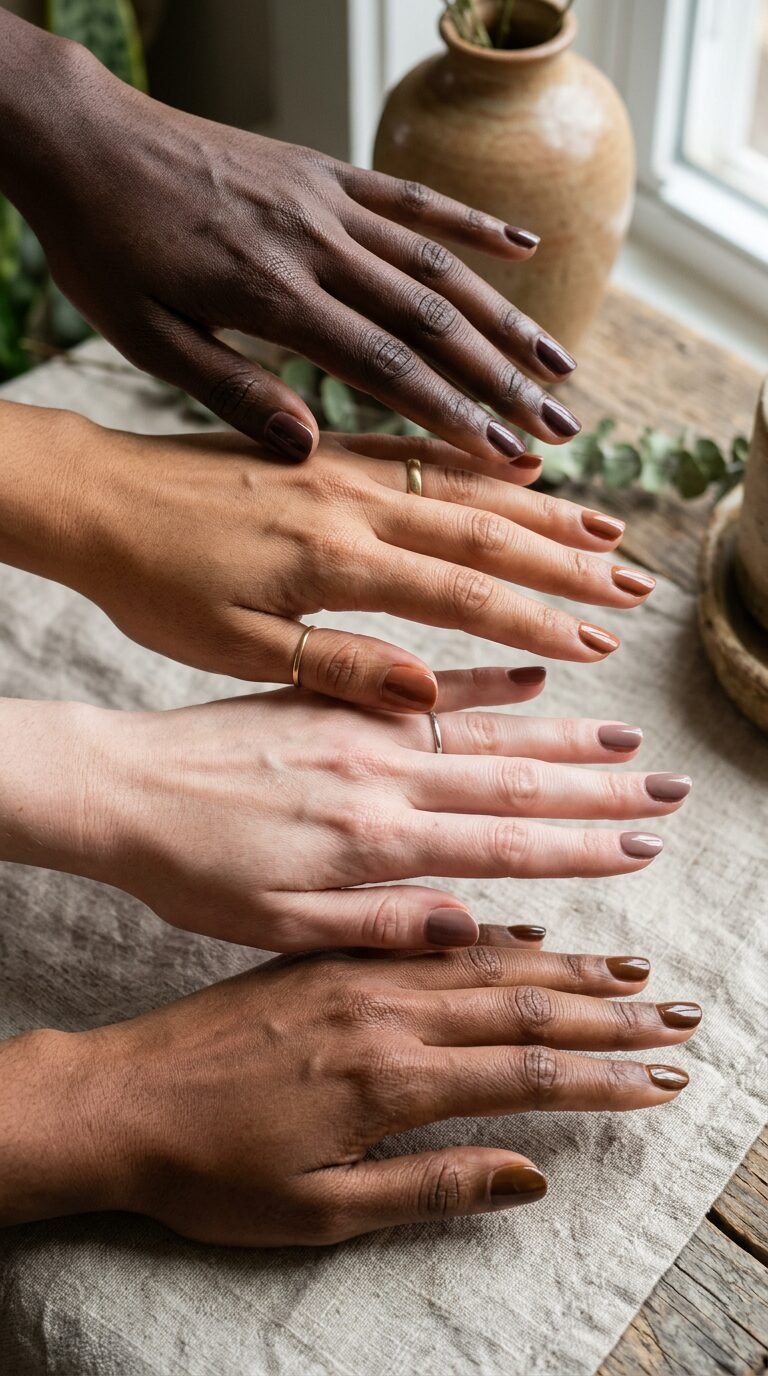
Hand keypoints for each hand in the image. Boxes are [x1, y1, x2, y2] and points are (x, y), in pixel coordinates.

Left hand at [2, 24, 580, 461]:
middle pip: (434, 322)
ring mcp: (327, 202)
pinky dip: (471, 224)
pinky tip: (524, 248)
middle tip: (561, 430)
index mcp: (272, 299)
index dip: (455, 415)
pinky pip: (412, 198)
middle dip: (505, 382)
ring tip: (562, 365)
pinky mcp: (324, 172)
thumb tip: (308, 448)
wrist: (81, 139)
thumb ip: (229, 391)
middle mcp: (317, 247)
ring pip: (438, 265)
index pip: (387, 368)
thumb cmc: (104, 250)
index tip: (507, 457)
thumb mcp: (145, 339)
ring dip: (507, 317)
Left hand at [7, 946, 698, 1242]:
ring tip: (629, 972)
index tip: (661, 1077)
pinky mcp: (327, 956)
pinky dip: (489, 941)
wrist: (116, 1097)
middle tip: (673, 1015)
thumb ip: (429, 1187)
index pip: (526, 1073)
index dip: (603, 1077)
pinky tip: (527, 939)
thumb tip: (530, 1177)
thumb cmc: (210, 1171)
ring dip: (564, 970)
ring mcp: (356, 974)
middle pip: (521, 1006)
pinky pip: (427, 942)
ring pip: (483, 963)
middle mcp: (383, 1011)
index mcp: (388, 1078)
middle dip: (607, 1016)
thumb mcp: (316, 1210)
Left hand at [9, 413, 651, 710]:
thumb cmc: (153, 585)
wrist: (93, 498)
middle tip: (635, 585)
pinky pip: (418, 450)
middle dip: (569, 562)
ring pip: (464, 486)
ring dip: (544, 510)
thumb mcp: (234, 647)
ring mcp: (340, 467)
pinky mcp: (323, 448)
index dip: (538, 619)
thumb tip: (433, 696)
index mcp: (333, 562)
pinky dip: (478, 462)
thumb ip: (338, 667)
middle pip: (485, 532)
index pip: (462, 594)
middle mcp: (351, 503)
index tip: (598, 642)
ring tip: (608, 529)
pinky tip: (520, 468)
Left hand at [26, 675, 689, 949]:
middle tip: (667, 788)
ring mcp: (360, 727)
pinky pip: (423, 682)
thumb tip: (472, 930)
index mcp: (370, 841)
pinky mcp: (335, 693)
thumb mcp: (274, 926)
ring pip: (482, 727)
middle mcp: (379, 776)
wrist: (119, 786)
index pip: (502, 844)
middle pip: (513, 780)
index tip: (642, 845)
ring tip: (629, 735)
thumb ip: (377, 926)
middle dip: (600, 788)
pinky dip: (481, 679)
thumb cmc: (189, 869)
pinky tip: (530, 673)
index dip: (580, 847)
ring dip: (563, 731)